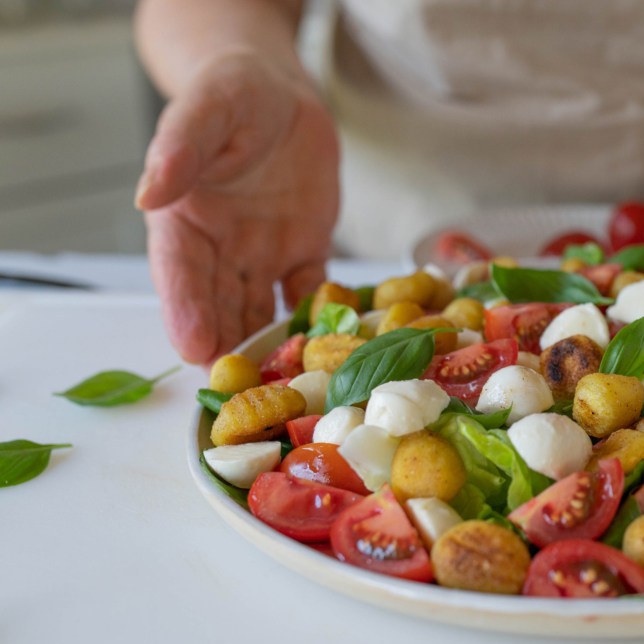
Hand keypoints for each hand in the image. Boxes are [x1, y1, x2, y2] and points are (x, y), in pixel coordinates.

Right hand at [136, 52, 339, 363]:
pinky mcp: (305, 253)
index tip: (193, 348)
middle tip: (239, 392)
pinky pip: (314, 292)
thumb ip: (180, 149)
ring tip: (287, 386)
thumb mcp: (206, 110)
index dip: (185, 311)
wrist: (280, 93)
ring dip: (272, 347)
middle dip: (228, 348)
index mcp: (183, 221)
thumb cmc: (232, 94)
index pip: (179, 273)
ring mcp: (263, 256)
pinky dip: (323, 319)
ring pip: (264, 310)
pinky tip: (336, 347)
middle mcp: (219, 249)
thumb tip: (149, 191)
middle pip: (220, 305)